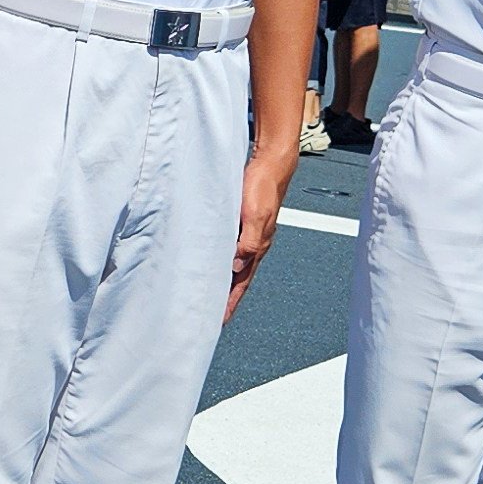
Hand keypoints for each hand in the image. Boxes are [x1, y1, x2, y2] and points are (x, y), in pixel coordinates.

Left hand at [225, 149, 296, 322]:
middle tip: (212, 315)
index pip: (242, 281)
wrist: (271, 163)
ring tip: (211, 293)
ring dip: (224, 279)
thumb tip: (237, 265)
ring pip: (235, 263)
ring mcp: (250, 233)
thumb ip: (247, 241)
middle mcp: (255, 243)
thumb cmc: (262, 186)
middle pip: (239, 277)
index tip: (221, 320)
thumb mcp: (254, 215)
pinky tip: (215, 259)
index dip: (231, 301)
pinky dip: (223, 259)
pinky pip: (232, 247)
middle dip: (227, 297)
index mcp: (258, 245)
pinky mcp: (243, 222)